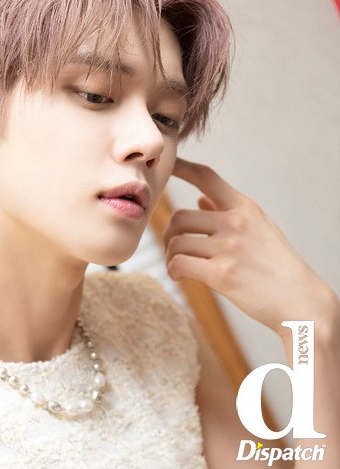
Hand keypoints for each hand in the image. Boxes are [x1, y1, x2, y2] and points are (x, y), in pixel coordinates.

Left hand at [163, 157, 337, 335]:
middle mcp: (236, 222)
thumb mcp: (258, 229)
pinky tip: (180, 277)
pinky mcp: (222, 273)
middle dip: (170, 234)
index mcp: (245, 208)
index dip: (181, 168)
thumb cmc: (277, 266)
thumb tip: (200, 198)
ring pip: (176, 242)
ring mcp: (229, 247)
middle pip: (179, 217)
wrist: (302, 302)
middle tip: (174, 250)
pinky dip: (173, 271)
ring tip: (178, 267)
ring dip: (170, 256)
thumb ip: (227, 212)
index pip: (206, 177)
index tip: (166, 165)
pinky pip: (179, 263)